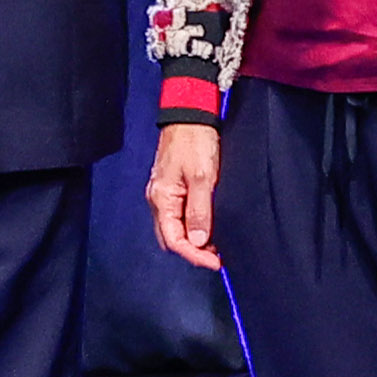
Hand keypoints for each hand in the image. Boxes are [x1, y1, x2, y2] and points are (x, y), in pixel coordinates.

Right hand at [144, 118, 221, 269]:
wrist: (190, 113)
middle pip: (172, 238)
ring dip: (195, 240)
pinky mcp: (173, 188)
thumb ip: (200, 211)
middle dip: (193, 251)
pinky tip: (209, 226)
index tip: (215, 262)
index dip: (194, 255)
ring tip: (217, 244)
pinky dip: (194, 226)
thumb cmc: (194, 141)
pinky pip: (180, 216)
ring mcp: (165, 194)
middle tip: (217, 256)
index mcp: (162, 199)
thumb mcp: (201, 177)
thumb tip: (198, 242)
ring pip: (176, 228)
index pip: (174, 240)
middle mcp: (159, 200)